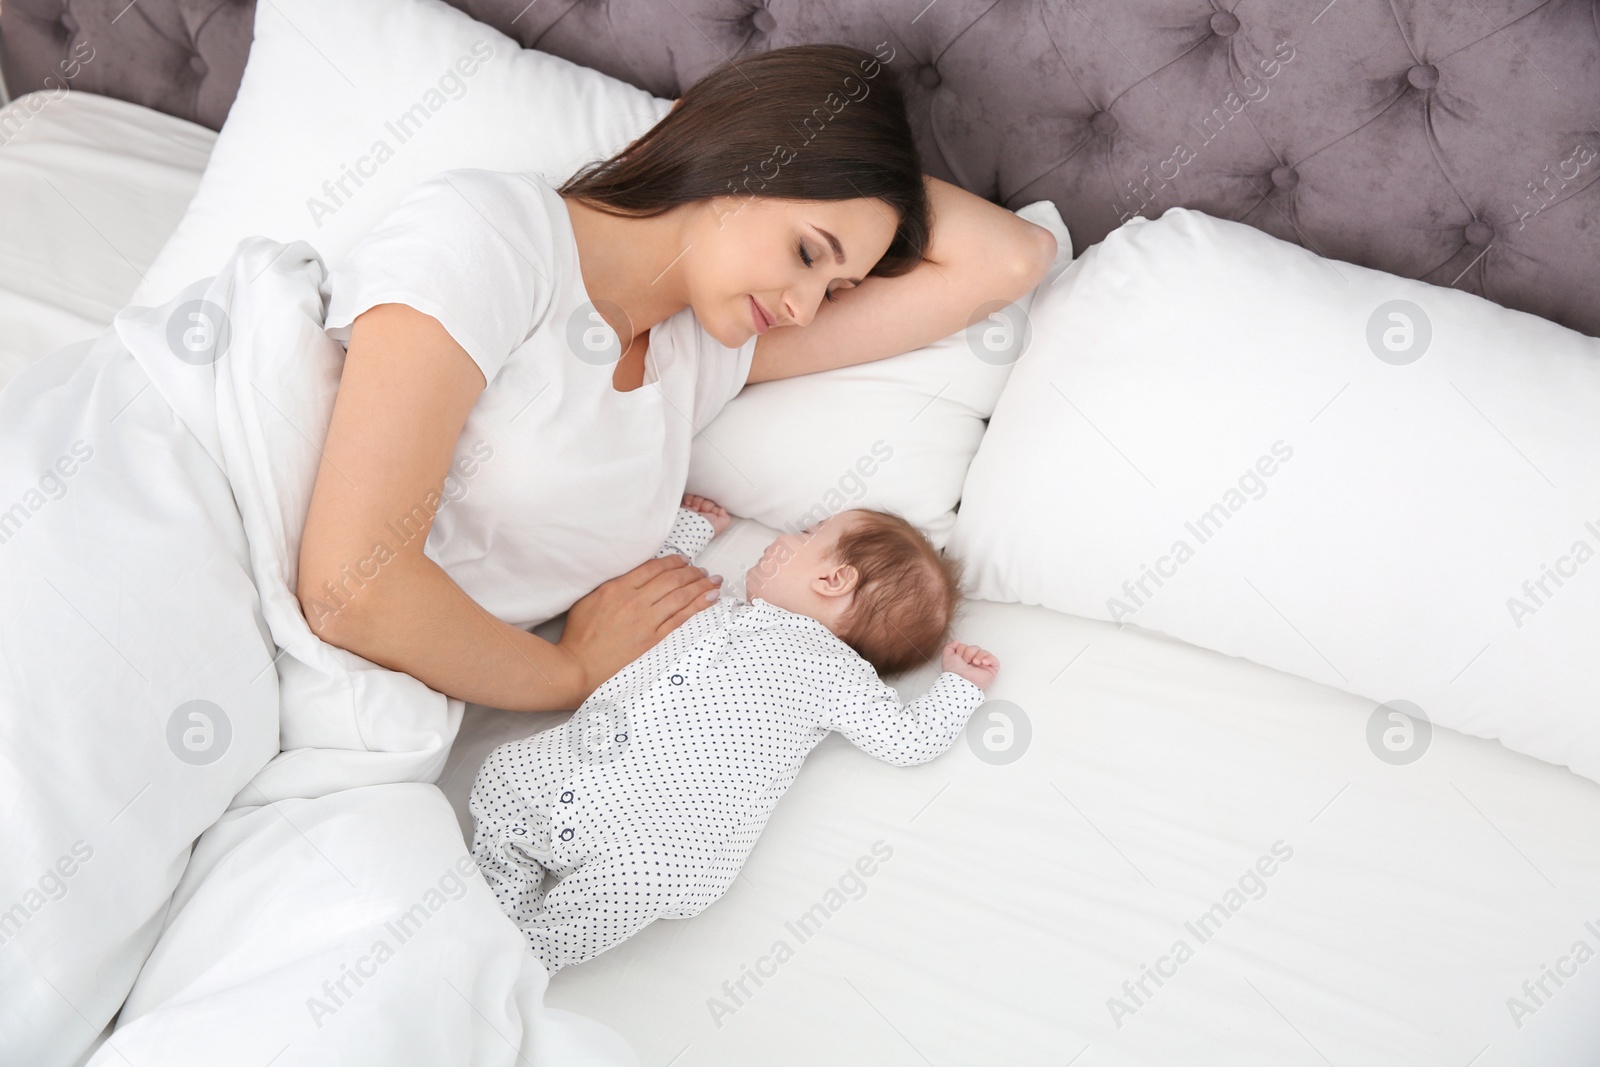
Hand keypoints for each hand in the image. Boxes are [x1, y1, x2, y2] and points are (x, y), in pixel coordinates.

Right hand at [557, 555, 720, 700]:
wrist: (579, 665)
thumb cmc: (579, 634)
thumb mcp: (588, 600)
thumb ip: (612, 586)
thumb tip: (633, 578)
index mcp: (617, 588)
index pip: (652, 568)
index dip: (672, 562)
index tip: (683, 560)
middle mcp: (634, 601)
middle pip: (671, 579)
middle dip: (691, 572)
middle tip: (701, 570)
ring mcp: (645, 620)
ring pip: (680, 596)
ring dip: (700, 585)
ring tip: (713, 580)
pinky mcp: (652, 638)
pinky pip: (680, 618)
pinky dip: (698, 606)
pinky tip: (710, 598)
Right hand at [681, 492, 731, 536]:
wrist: (689, 527)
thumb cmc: (704, 528)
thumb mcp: (721, 525)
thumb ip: (726, 518)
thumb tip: (722, 509)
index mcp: (710, 518)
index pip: (714, 505)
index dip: (713, 507)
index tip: (711, 511)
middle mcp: (702, 514)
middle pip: (707, 500)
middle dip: (705, 504)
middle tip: (702, 511)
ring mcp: (692, 510)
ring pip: (698, 497)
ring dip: (697, 501)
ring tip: (695, 509)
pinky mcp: (684, 507)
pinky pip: (688, 497)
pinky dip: (689, 499)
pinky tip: (688, 505)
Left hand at [941, 641, 998, 689]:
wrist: (961, 681)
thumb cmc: (954, 672)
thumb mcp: (947, 656)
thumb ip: (949, 646)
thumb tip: (956, 641)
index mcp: (964, 660)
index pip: (967, 647)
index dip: (962, 649)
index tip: (959, 657)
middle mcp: (973, 663)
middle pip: (975, 648)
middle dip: (969, 652)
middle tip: (966, 661)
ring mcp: (982, 667)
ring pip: (984, 652)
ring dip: (978, 655)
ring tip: (975, 662)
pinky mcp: (991, 670)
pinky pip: (994, 660)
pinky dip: (989, 658)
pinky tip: (983, 662)